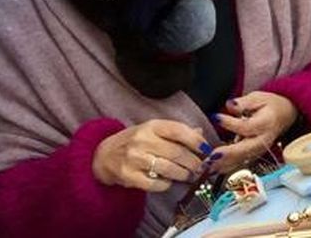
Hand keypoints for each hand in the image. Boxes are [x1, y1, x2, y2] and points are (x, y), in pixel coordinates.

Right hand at [92, 119, 210, 192]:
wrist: (103, 155)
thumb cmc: (135, 141)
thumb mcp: (154, 130)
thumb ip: (176, 132)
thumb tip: (200, 134)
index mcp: (152, 126)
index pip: (179, 131)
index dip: (196, 141)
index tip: (206, 149)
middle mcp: (143, 140)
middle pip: (177, 153)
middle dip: (194, 162)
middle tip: (201, 168)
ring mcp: (134, 158)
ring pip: (169, 169)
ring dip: (183, 175)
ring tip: (189, 176)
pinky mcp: (128, 176)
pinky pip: (155, 183)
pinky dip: (166, 184)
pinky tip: (168, 182)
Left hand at [210, 91, 297, 173]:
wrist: (284, 115)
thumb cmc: (270, 106)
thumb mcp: (258, 97)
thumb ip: (244, 102)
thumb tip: (230, 105)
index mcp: (267, 123)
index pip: (248, 126)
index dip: (231, 123)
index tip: (216, 117)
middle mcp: (264, 139)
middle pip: (246, 149)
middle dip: (228, 154)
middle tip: (211, 156)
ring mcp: (259, 150)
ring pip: (242, 160)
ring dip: (224, 164)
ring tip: (207, 165)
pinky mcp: (253, 156)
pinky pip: (239, 164)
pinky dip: (225, 168)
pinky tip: (212, 169)